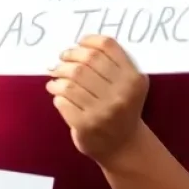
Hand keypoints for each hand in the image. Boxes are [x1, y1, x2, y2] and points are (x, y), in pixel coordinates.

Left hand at [47, 35, 148, 166]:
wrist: (124, 148)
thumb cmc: (121, 108)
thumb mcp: (127, 84)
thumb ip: (110, 63)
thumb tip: (76, 46)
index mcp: (133, 79)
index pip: (107, 46)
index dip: (88, 41)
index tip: (78, 43)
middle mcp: (121, 95)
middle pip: (86, 62)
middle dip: (68, 57)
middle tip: (61, 60)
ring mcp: (103, 112)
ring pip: (70, 81)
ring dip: (58, 77)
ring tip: (55, 79)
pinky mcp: (86, 126)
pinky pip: (63, 101)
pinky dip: (57, 96)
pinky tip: (58, 96)